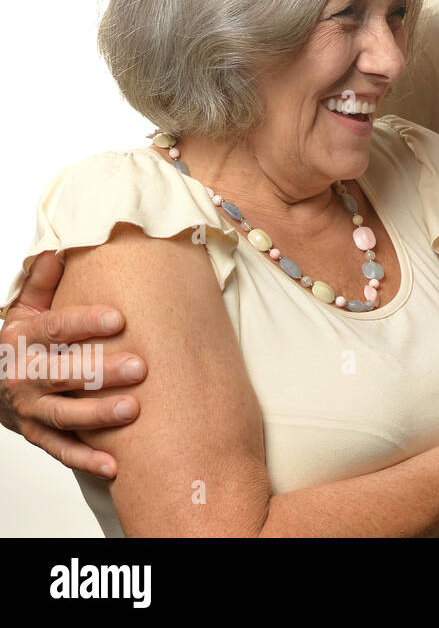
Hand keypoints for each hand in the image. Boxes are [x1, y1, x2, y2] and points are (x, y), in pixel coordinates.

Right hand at [1, 251, 144, 477]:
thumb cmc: (24, 340)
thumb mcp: (26, 308)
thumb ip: (43, 282)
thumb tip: (57, 249)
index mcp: (22, 339)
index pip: (54, 329)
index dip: (85, 322)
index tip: (119, 319)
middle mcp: (24, 375)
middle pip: (61, 373)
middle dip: (100, 371)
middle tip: (140, 367)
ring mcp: (30, 408)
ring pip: (64, 414)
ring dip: (98, 414)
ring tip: (134, 409)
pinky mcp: (38, 435)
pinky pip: (61, 450)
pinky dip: (86, 459)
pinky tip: (115, 465)